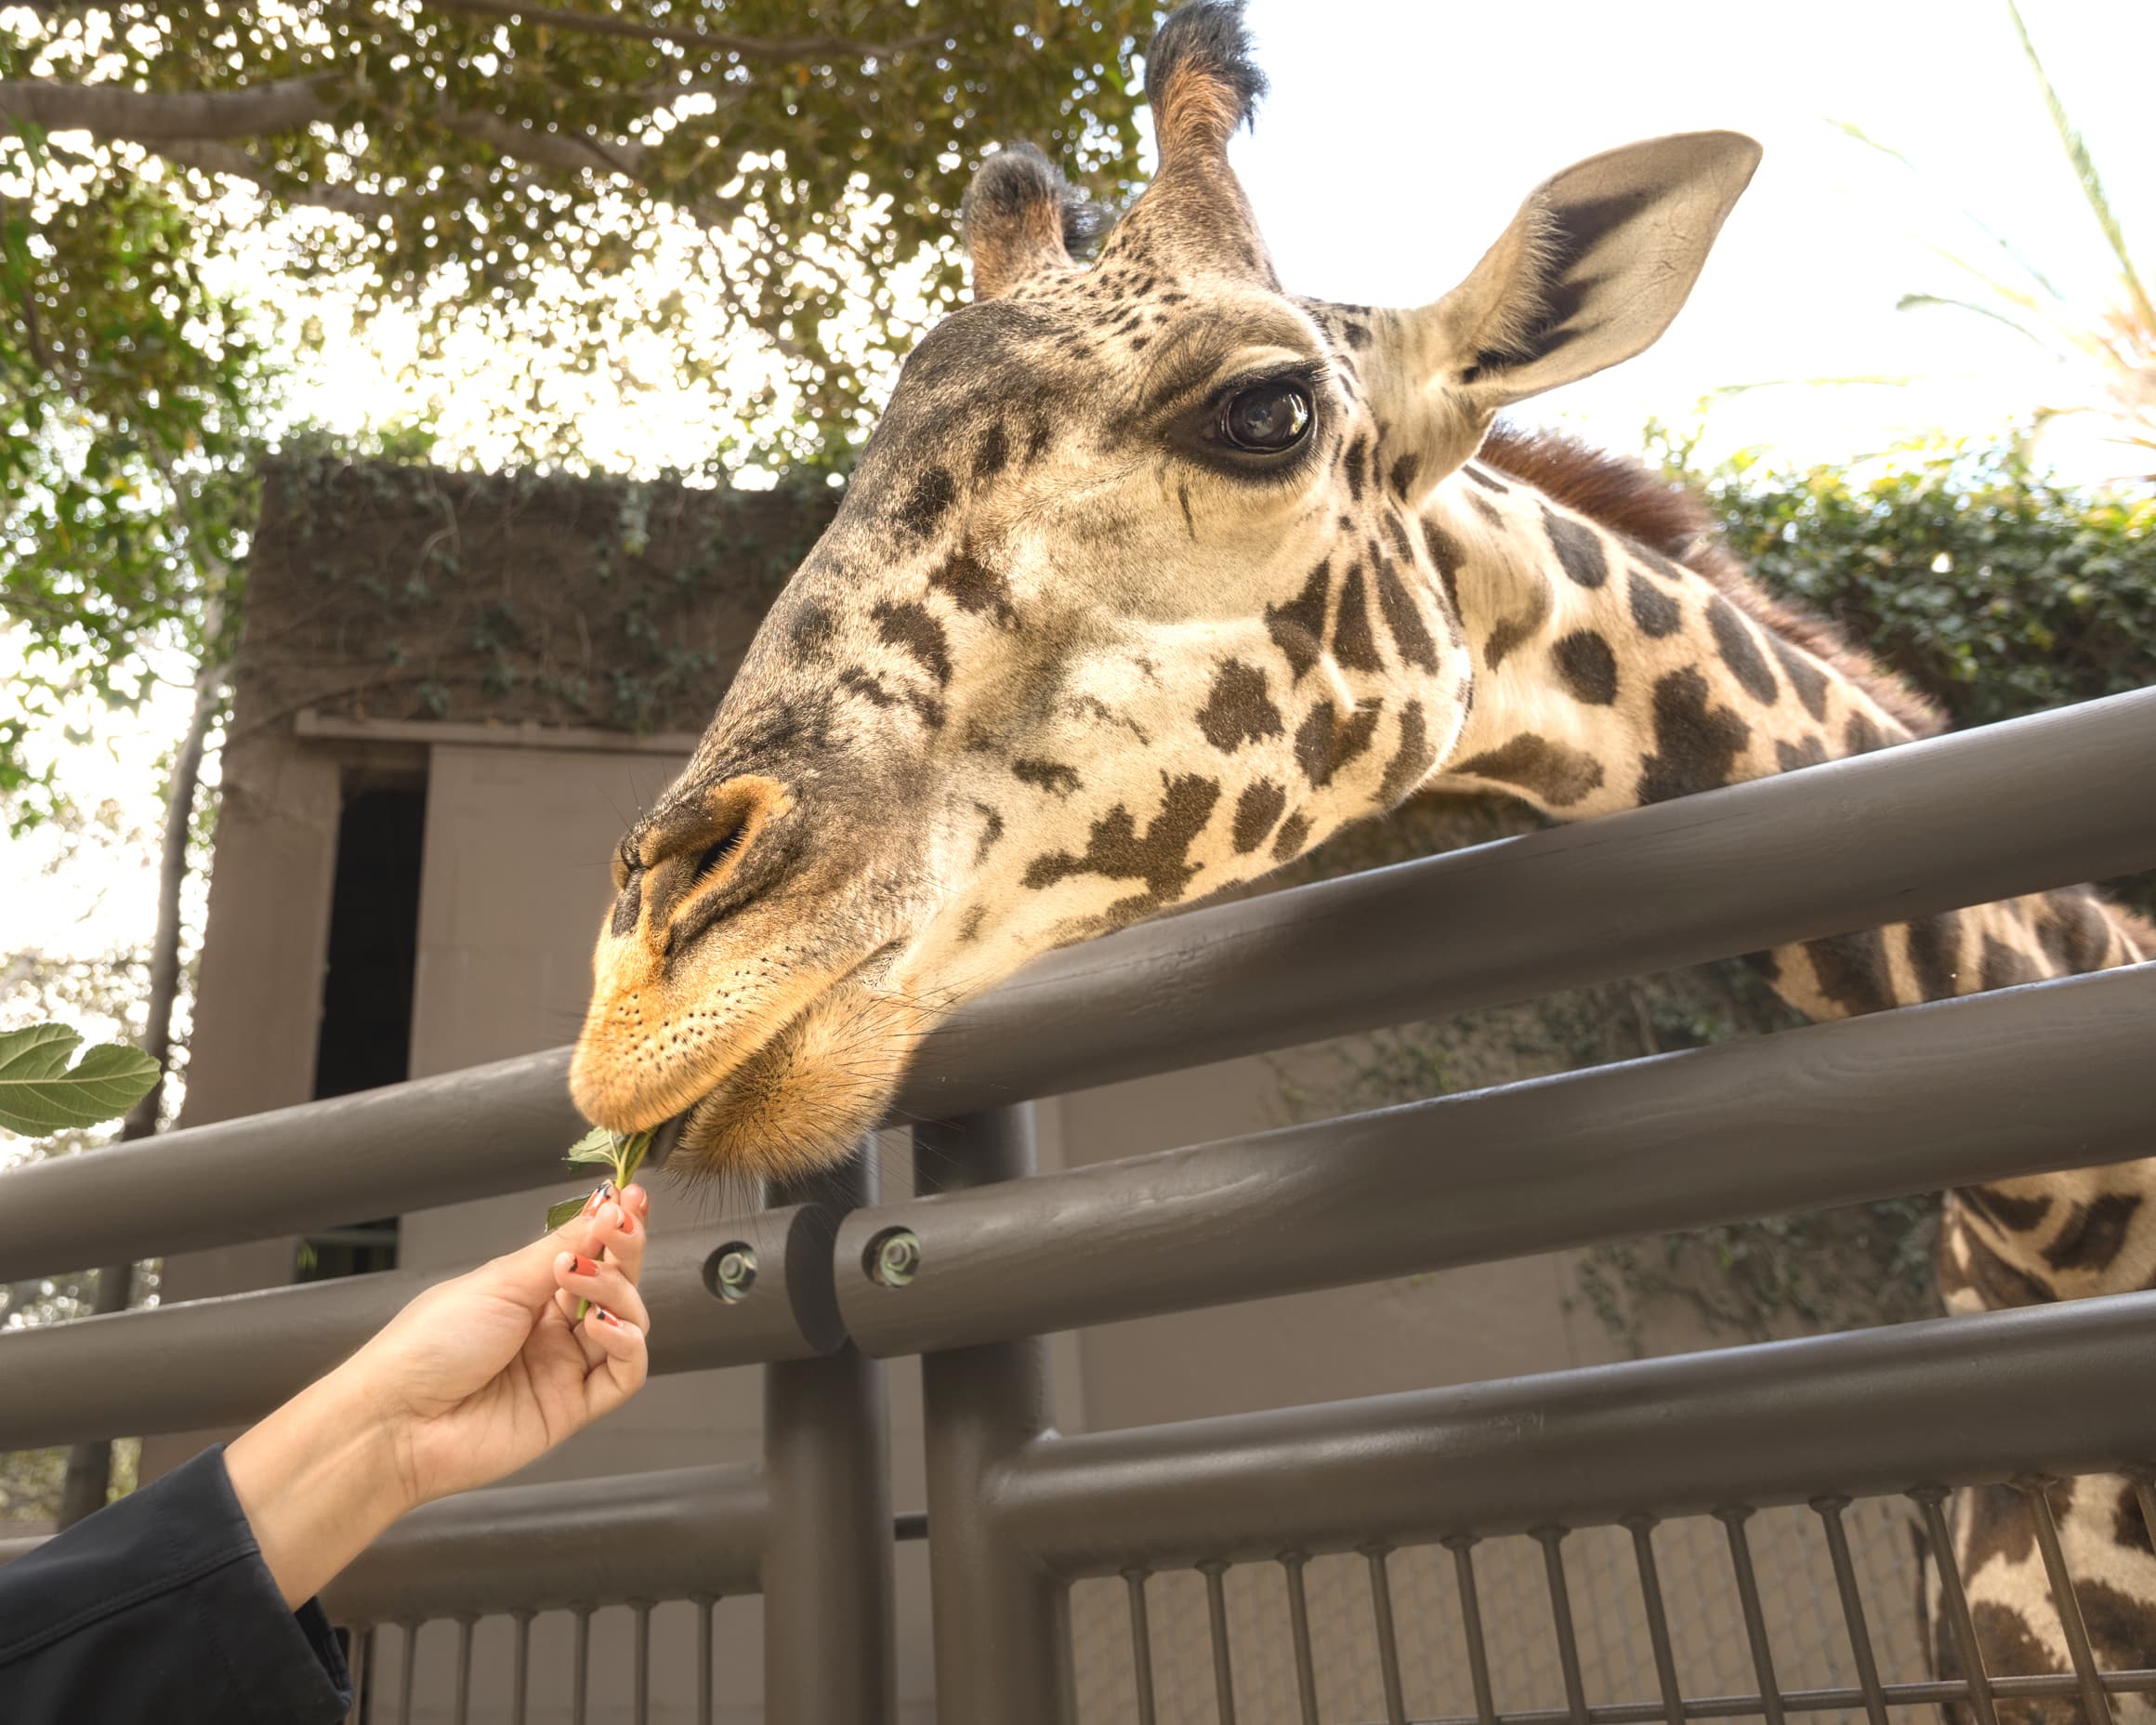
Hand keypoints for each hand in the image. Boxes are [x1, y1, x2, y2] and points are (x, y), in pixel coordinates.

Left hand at [356, 1181, 651, 1506]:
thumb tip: (606, 1205)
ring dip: (619, 1293)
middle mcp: (551, 1327)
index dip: (613, 1226)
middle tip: (622, 1227)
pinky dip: (627, 1345)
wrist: (395, 1421)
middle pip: (616, 1284)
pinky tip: (602, 1325)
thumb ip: (562, 1248)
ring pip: (627, 1323)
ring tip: (586, 1280)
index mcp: (528, 1291)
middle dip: (625, 1250)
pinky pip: (624, 1375)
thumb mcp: (499, 1281)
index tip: (629, 1198)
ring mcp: (564, 1367)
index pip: (588, 1252)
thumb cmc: (427, 1345)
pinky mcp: (573, 1408)